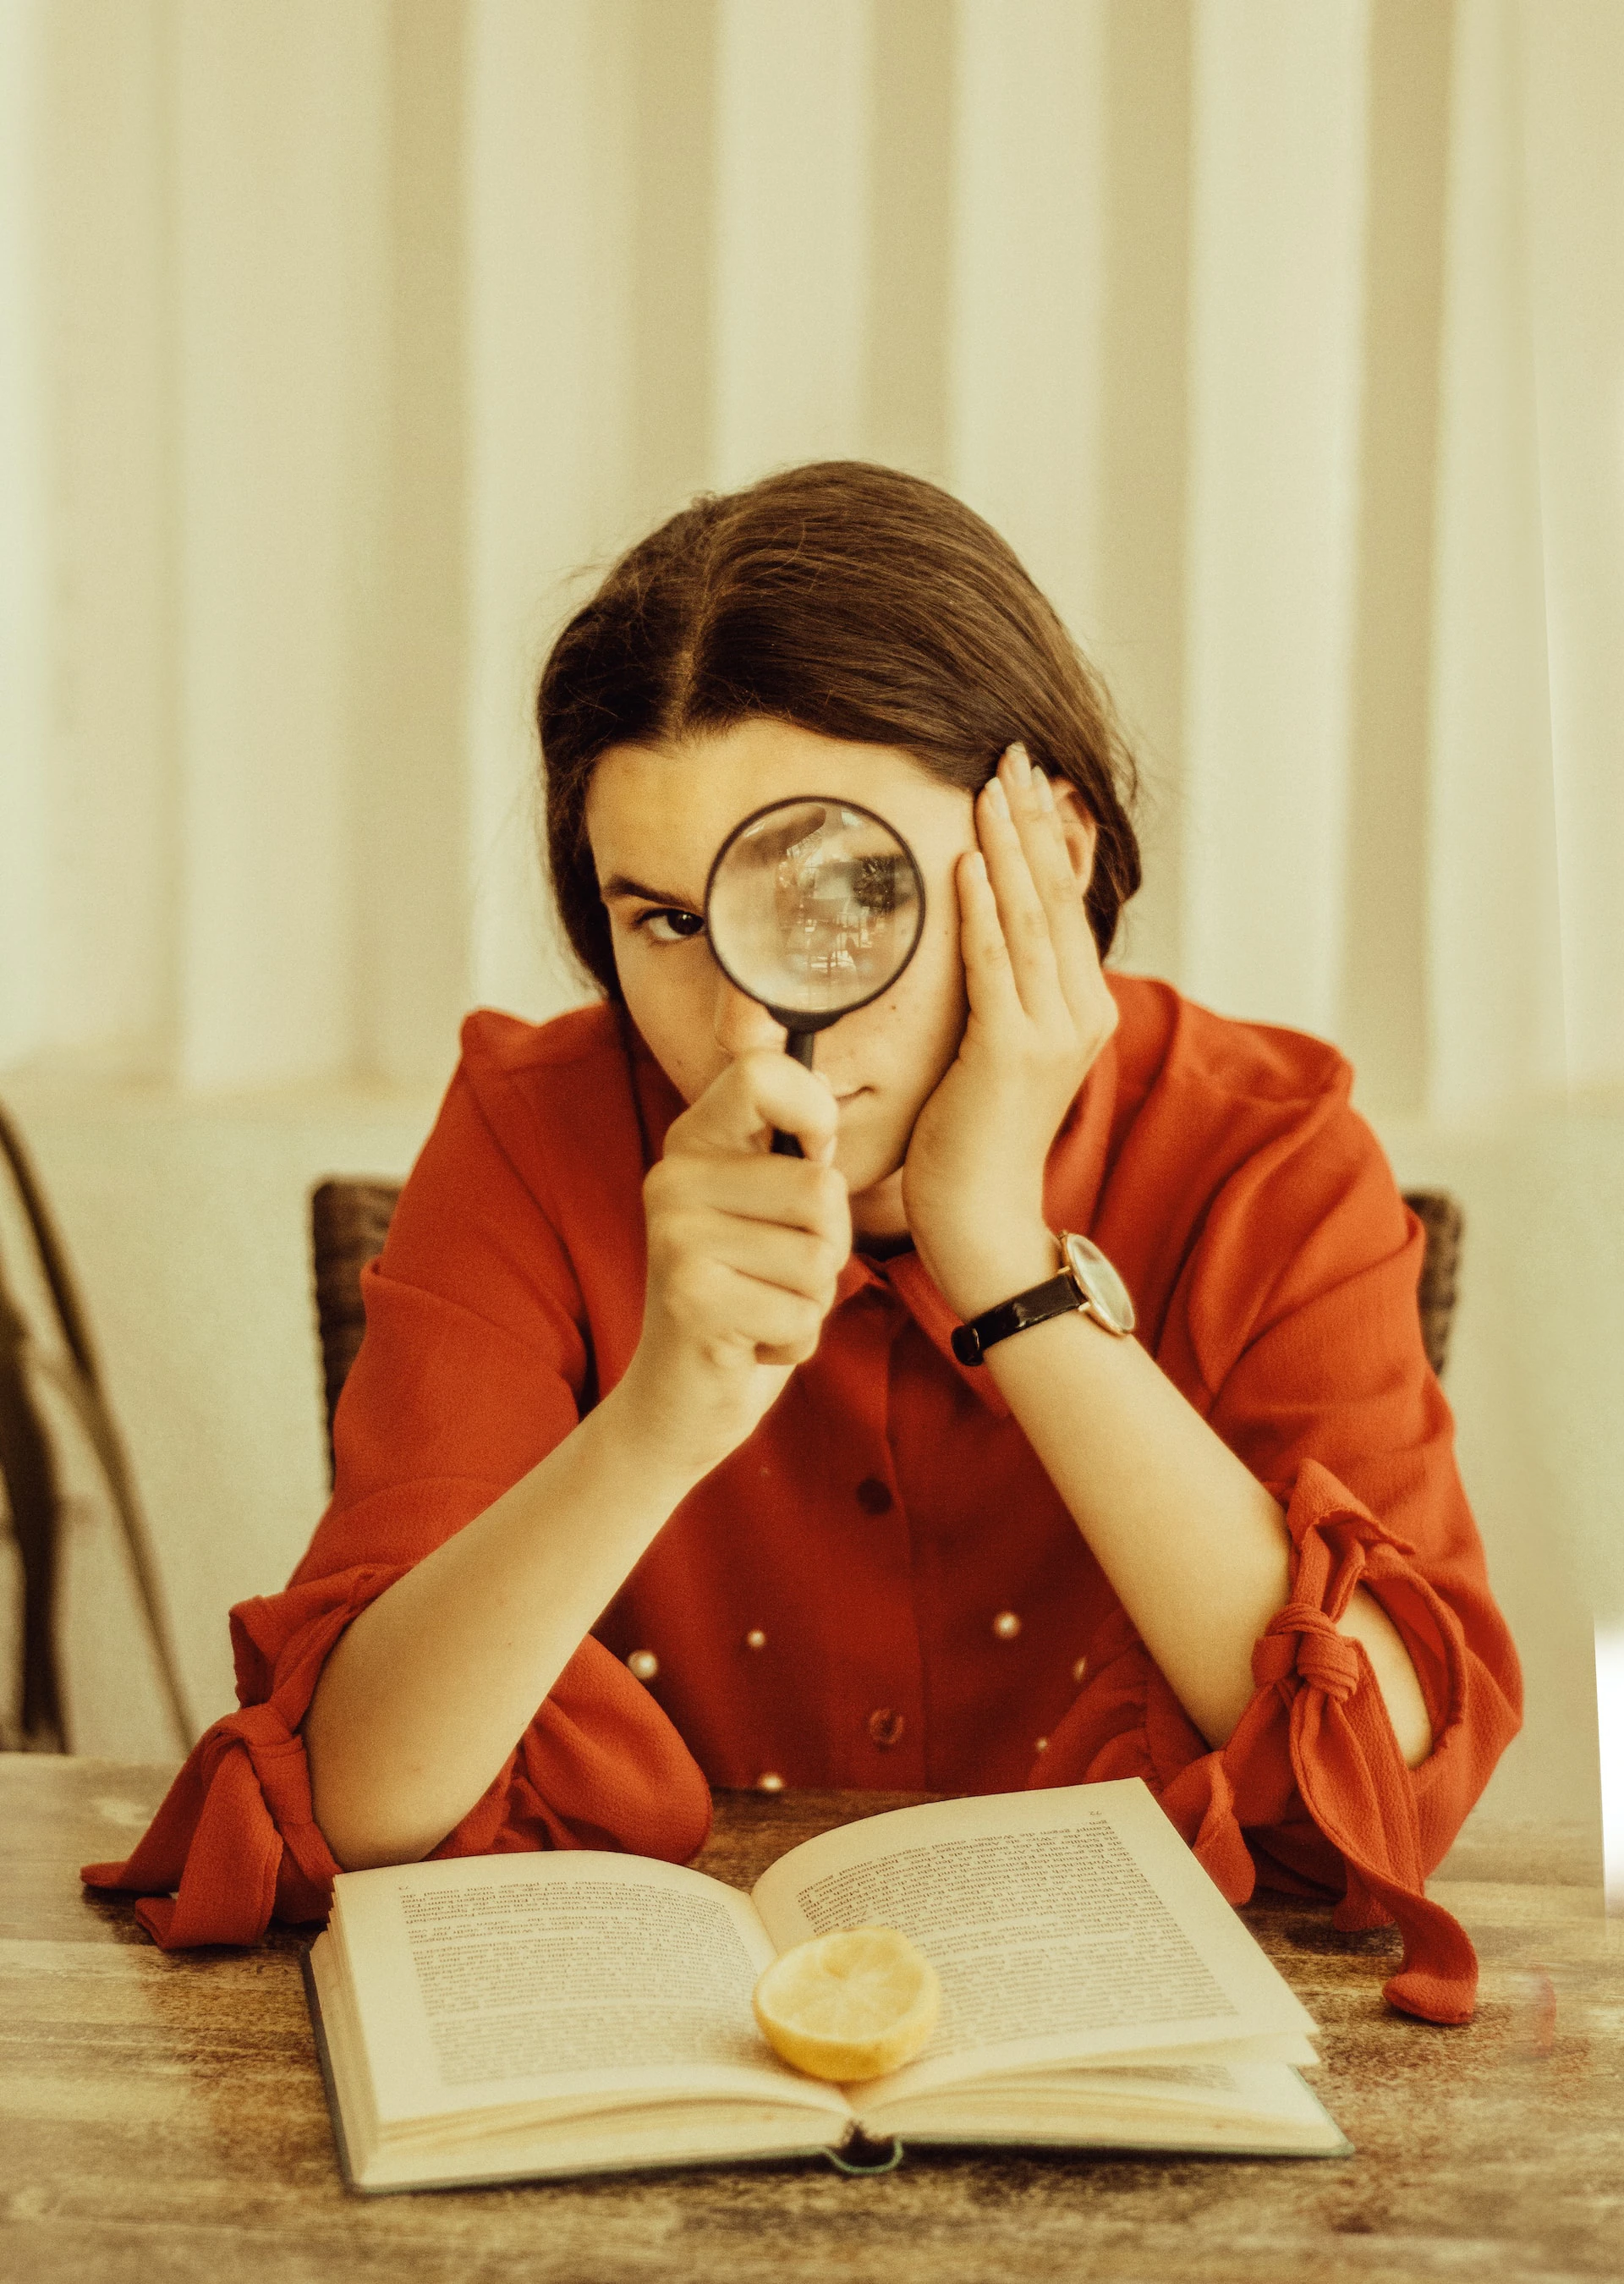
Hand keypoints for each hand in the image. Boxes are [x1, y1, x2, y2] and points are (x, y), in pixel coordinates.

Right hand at [618, 1049, 852, 1474]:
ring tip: (763, 1305)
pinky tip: (751, 1342)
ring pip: (821, 1254)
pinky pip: (804, 1312)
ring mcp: (676, 1238)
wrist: (677, 1398)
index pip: (763, 1074)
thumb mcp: (766, 1210)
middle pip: (820, 1186)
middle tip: (779, 1271)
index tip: (814, 1158)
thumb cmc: (745, 1295)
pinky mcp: (690, 1299)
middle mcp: (673, 1179)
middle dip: (829, 1244)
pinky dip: (795, 1339)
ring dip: (812, 1298)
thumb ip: (791, 1148)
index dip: (814, 1114)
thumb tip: (823, 1077)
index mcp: (693, 1142)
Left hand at [902, 743, 1118, 1318]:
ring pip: (1030, 919)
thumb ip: (1011, 992)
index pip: (1067, 904)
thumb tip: (991, 931)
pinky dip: (981, 911)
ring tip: (989, 787)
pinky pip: (996, 964)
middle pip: (1056, 897)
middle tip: (1012, 755)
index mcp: (1086, 1007)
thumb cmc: (976, 1135)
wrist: (983, 1217)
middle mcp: (1083, 1012)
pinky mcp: (1013, 1052)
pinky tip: (966, 863)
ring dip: (1006, 847)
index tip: (1027, 780)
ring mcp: (1053, 1033)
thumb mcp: (1004, 1049)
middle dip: (1032, 821)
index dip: (1048, 837)